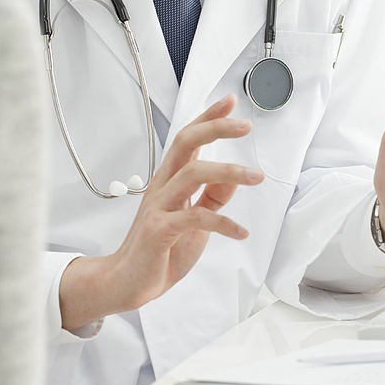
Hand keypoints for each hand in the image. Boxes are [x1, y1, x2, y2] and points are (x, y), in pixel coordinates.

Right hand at [58, 95, 263, 330]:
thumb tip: (235, 179)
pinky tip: (240, 232)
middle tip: (245, 125)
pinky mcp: (160, 231)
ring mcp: (159, 207)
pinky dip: (223, 223)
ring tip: (256, 177)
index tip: (230, 101)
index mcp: (170, 180)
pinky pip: (195, 218)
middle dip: (215, 128)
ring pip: (192, 174)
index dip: (208, 118)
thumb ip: (213, 198)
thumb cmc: (160, 249)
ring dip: (229, 172)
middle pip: (185, 143)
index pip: (188, 139)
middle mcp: (163, 187)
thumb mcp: (195, 220)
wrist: (128, 282)